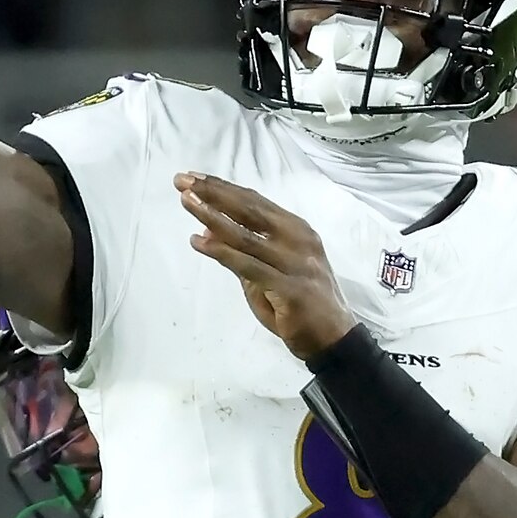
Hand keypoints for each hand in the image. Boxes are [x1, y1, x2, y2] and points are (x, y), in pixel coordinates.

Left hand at [182, 174, 352, 356]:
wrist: (333, 340)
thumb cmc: (300, 306)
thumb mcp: (268, 273)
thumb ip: (243, 252)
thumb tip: (208, 229)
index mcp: (296, 230)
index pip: (255, 202)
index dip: (223, 188)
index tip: (194, 177)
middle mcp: (299, 239)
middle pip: (250, 209)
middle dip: (213, 193)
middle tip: (183, 179)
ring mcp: (296, 262)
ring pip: (246, 234)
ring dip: (212, 215)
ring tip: (186, 202)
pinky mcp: (290, 288)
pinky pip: (249, 266)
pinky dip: (222, 252)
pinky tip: (199, 242)